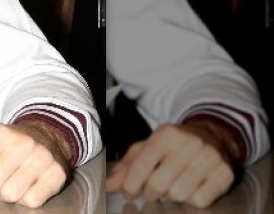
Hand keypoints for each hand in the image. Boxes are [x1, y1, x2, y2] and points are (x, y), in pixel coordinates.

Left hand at [0, 121, 70, 207]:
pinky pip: (31, 201)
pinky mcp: (55, 175)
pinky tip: (23, 187)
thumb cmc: (6, 146)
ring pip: (10, 195)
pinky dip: (23, 200)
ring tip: (5, 185)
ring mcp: (41, 159)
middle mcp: (21, 144)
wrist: (46, 136)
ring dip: (3, 196)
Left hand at [106, 121, 236, 207]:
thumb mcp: (148, 146)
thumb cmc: (174, 145)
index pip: (141, 166)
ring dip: (171, 197)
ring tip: (171, 187)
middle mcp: (189, 144)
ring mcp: (209, 159)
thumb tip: (111, 185)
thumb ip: (127, 165)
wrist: (213, 136)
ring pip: (179, 195)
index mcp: (166, 135)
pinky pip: (200, 201)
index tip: (128, 193)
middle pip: (159, 184)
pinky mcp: (224, 174)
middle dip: (150, 193)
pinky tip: (190, 189)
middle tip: (150, 192)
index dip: (130, 185)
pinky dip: (191, 200)